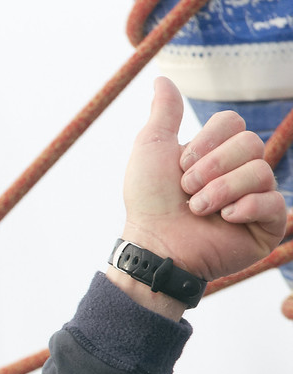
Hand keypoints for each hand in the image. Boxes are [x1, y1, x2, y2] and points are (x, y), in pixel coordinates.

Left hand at [115, 77, 285, 313]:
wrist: (153, 245)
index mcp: (219, 153)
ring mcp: (257, 198)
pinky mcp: (266, 225)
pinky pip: (274, 202)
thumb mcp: (151, 149)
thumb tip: (162, 79)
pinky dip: (244, 209)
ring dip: (220, 191)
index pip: (233, 122)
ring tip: (197, 210)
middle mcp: (241, 172)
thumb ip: (164, 114)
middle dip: (210, 168)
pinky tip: (225, 221)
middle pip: (250, 143)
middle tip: (187, 191)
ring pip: (261, 171)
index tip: (179, 166)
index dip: (205, 143)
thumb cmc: (149, 202)